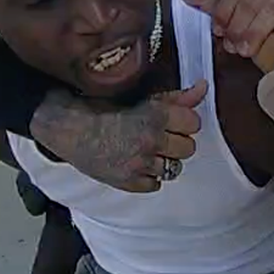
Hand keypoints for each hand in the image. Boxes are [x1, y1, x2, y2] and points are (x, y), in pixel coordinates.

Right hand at [28, 81, 207, 192]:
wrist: (69, 127)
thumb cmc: (103, 108)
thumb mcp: (141, 98)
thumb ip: (176, 97)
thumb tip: (204, 88)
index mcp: (155, 116)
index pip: (194, 123)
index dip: (183, 121)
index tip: (171, 121)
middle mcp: (151, 142)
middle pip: (188, 148)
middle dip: (176, 141)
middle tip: (159, 136)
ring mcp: (140, 165)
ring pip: (174, 169)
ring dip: (163, 160)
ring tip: (146, 150)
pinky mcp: (129, 183)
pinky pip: (155, 185)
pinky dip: (148, 176)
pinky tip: (135, 163)